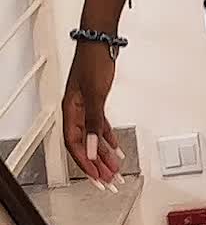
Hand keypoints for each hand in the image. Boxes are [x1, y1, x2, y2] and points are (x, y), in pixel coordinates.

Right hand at [62, 44, 122, 190]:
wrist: (101, 41)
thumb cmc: (94, 61)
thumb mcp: (95, 96)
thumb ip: (94, 124)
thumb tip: (91, 148)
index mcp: (71, 111)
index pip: (75, 146)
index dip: (86, 164)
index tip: (97, 179)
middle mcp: (77, 112)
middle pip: (85, 147)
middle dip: (97, 167)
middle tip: (108, 183)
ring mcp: (86, 109)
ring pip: (93, 140)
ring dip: (104, 156)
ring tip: (115, 172)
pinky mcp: (96, 104)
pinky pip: (100, 129)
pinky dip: (108, 141)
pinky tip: (116, 151)